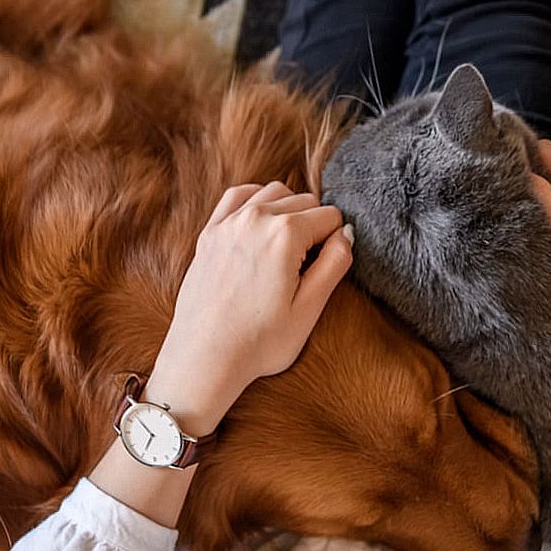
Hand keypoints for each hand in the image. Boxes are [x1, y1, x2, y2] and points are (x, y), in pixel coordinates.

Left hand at [146, 181, 353, 433]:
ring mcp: (229, 223)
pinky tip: (263, 223)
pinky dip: (256, 201)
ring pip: (274, 193)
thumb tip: (346, 233)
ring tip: (289, 247)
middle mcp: (256, 218)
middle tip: (309, 265)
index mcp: (286, 234)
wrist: (205, 358)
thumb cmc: (259, 342)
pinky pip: (239, 196)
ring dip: (289, 211)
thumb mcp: (309, 309)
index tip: (325, 268)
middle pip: (305, 201)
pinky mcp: (210, 233)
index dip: (336, 241)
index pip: (331, 217)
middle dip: (314, 226)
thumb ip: (335, 263)